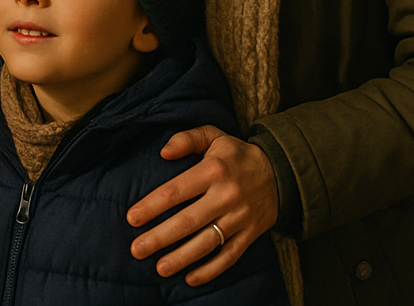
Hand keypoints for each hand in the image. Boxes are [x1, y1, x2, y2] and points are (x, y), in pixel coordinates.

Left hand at [126, 126, 278, 285]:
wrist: (282, 173)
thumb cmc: (236, 154)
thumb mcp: (213, 136)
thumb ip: (186, 139)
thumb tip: (163, 151)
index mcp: (213, 170)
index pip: (176, 191)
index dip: (152, 206)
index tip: (132, 218)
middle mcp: (225, 196)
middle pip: (188, 221)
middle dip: (160, 237)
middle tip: (136, 250)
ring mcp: (239, 218)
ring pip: (207, 243)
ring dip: (181, 258)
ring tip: (158, 268)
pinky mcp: (250, 235)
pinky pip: (229, 257)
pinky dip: (210, 270)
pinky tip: (190, 278)